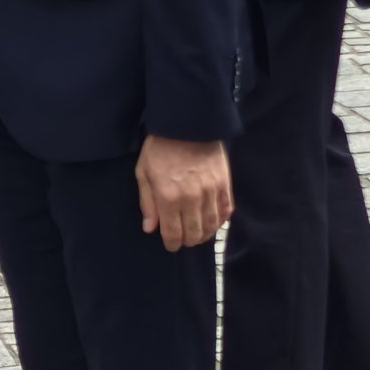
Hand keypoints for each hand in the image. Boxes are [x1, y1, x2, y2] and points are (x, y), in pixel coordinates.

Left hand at [134, 134, 230, 252]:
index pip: (173, 233)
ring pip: (211, 226)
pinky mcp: (225, 184)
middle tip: (183, 239)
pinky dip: (220, 221)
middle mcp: (191, 199)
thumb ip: (147, 203)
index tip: (171, 245)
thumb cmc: (160, 148)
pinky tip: (213, 221)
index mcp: (168, 197)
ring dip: (204, 234)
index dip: (172, 244)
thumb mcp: (144, 173)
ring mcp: (211, 192)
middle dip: (187, 241)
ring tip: (198, 233)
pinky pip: (226, 211)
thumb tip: (150, 228)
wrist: (187, 124)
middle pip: (193, 234)